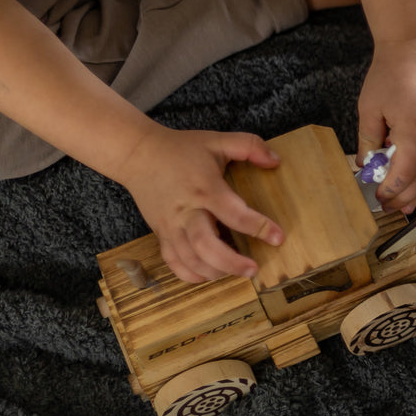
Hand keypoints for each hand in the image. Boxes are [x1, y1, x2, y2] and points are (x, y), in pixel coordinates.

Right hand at [113, 122, 284, 282]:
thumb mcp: (217, 140)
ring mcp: (171, 225)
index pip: (234, 213)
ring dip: (214, 271)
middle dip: (231, 262)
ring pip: (189, 258)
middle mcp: (187, 211)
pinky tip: (208, 275)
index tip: (278, 237)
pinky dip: (190, 274)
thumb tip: (276, 161)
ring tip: (237, 272)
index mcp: (206, 188)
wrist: (137, 154)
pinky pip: (172, 261)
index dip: (259, 227)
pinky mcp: (160, 233)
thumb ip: (250, 146)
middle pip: (206, 245)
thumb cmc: (181, 149)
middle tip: (254, 269)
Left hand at [356, 38, 415, 213]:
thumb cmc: (389, 73)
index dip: (392, 190)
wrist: (414, 46)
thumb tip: (366, 166)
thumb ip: (368, 141)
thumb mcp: (369, 108)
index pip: (405, 173)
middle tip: (391, 209)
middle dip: (407, 197)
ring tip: (407, 204)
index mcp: (414, 129)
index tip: (379, 198)